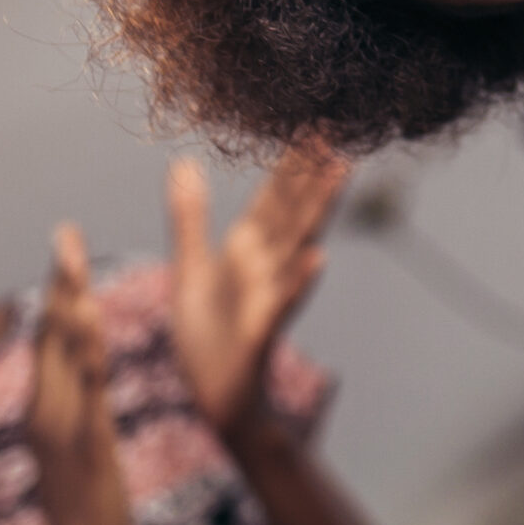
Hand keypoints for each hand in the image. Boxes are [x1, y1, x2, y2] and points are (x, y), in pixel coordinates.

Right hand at [27, 225, 131, 524]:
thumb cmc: (88, 510)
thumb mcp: (81, 447)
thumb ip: (81, 406)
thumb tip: (83, 367)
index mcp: (45, 411)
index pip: (48, 338)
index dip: (56, 291)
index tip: (64, 248)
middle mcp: (44, 413)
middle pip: (49, 335)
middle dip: (59, 282)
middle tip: (65, 230)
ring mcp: (58, 430)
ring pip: (61, 357)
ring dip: (67, 306)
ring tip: (74, 261)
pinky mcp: (80, 448)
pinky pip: (82, 393)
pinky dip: (84, 357)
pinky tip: (92, 326)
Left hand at [169, 149, 343, 447]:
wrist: (212, 397)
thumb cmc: (206, 337)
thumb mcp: (191, 268)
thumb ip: (189, 217)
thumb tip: (183, 164)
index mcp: (246, 251)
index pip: (272, 199)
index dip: (290, 164)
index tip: (310, 128)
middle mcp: (263, 268)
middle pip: (292, 213)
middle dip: (312, 174)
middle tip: (335, 133)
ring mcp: (266, 296)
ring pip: (296, 246)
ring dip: (317, 211)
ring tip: (340, 173)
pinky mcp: (261, 330)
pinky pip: (283, 302)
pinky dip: (300, 280)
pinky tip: (317, 257)